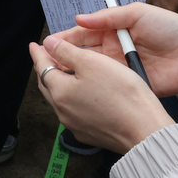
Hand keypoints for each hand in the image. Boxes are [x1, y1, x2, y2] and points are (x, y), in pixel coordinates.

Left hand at [30, 35, 174, 153]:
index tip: (34, 45)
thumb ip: (67, 52)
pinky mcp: (89, 133)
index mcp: (60, 92)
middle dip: (45, 69)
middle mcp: (63, 111)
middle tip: (46, 56)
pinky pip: (73, 111)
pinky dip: (72, 98)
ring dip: (58, 84)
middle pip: (47, 85)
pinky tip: (81, 93)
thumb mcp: (93, 63)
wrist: (143, 130)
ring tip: (62, 72)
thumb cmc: (120, 93)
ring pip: (59, 99)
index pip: (43, 67)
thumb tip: (47, 44)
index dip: (38, 53)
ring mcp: (75, 125)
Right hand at [43, 1, 177, 97]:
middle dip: (63, 57)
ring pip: (91, 71)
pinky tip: (78, 91)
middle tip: (44, 62)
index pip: (84, 34)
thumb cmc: (170, 28)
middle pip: (83, 54)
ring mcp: (120, 69)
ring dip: (74, 73)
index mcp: (114, 30)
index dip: (66, 38)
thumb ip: (109, 16)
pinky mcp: (128, 86)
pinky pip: (107, 86)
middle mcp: (114, 50)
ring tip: (54, 77)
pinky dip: (93, 88)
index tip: (47, 43)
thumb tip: (79, 18)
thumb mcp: (138, 13)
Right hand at [145, 0, 177, 18]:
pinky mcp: (149, 0)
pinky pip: (153, 9)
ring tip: (171, 1)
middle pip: (168, 20)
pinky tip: (162, 1)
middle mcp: (160, 11)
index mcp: (171, 12)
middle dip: (174, 16)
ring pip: (160, 15)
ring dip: (165, 12)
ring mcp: (153, 6)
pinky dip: (157, 7)